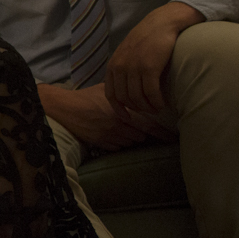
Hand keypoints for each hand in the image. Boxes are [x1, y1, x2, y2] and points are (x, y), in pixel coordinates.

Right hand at [37, 83, 167, 152]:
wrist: (65, 108)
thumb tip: (140, 92)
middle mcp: (119, 125)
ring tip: (128, 131)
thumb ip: (125, 94)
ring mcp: (110, 136)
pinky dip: (120, 143)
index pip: (149, 125)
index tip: (173, 138)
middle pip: (142, 136)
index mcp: (123, 111)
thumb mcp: (108, 90)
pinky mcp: (101, 143)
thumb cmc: (86, 97)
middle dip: (145, 133)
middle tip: (148, 131)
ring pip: (131, 142)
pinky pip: (118, 147)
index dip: (163, 133)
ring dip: (133, 138)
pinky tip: (116, 135)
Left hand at [105, 1, 202, 115]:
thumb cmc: (147, 38)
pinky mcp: (149, 68)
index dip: (119, 109)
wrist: (162, 22)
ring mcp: (134, 68)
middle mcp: (121, 67)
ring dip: (149, 108)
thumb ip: (123, 68)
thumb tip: (125, 89)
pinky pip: (151, 93)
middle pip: (126, 98)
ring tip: (158, 109)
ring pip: (138, 98)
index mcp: (113, 65)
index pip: (111, 94)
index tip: (127, 118)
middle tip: (149, 111)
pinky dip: (157, 102)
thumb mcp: (127, 52)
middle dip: (137, 109)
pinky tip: (163, 104)